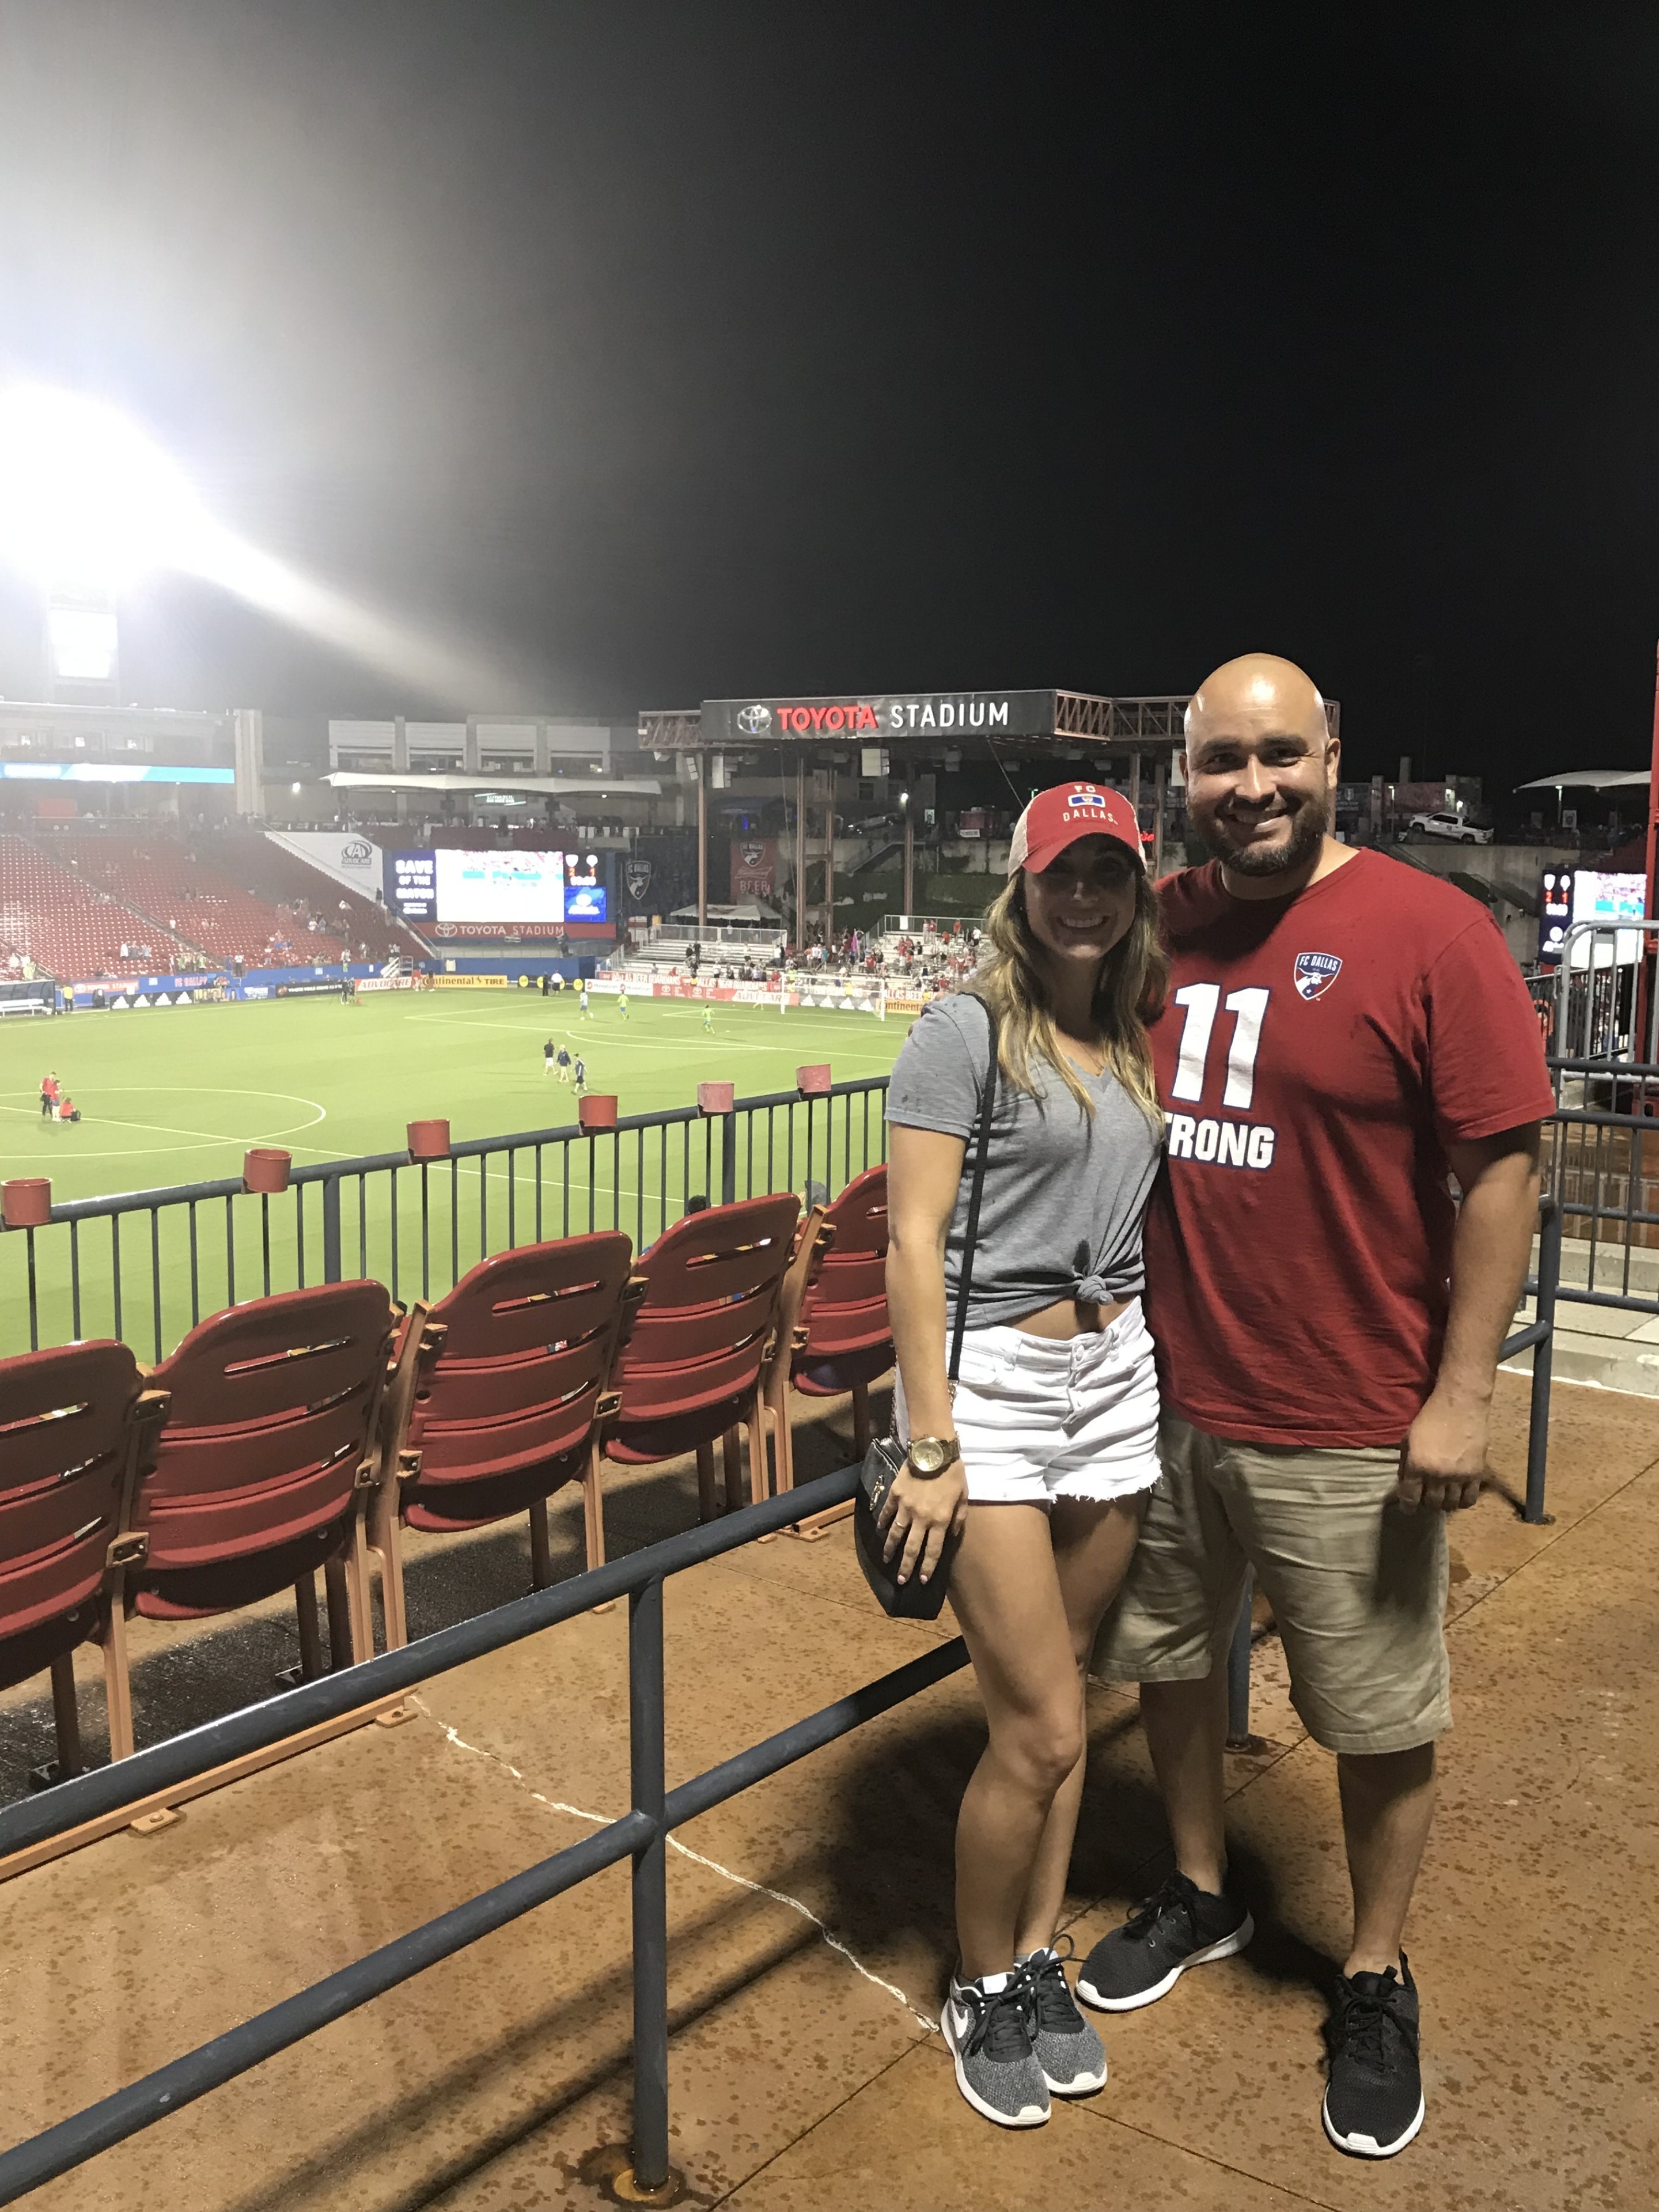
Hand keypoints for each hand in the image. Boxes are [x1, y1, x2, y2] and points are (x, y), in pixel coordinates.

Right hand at [878, 1461, 968, 1584]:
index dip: (928, 1567)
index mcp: (940, 1520)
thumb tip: (951, 1536)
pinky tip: (880, 1531)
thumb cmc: (953, 1473)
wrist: (933, 1450)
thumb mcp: (964, 1497)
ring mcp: (905, 1507)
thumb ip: (959, 1519)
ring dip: (891, 1549)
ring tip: (887, 1560)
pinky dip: (883, 1522)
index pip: (933, 1550)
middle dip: (907, 1566)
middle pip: (912, 1548)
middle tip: (901, 1580)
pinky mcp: (895, 1495)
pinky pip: (887, 1512)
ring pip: (895, 1533)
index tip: (922, 1580)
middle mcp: (921, 1518)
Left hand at [1396, 1392, 1488, 1513]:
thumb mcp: (1408, 1439)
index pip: (1410, 1498)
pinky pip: (1470, 1499)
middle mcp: (1437, 1475)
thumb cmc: (1430, 1419)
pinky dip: (1462, 1501)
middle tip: (1426, 1496)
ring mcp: (1459, 1476)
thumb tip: (1406, 1484)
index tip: (1408, 1507)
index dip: (1408, 1506)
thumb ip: (1406, 1464)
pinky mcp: (1477, 1474)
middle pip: (1431, 1503)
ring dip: (1444, 1503)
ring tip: (1442, 1496)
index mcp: (1417, 1465)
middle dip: (1426, 1503)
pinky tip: (1458, 1495)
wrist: (1460, 1406)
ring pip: (1451, 1504)